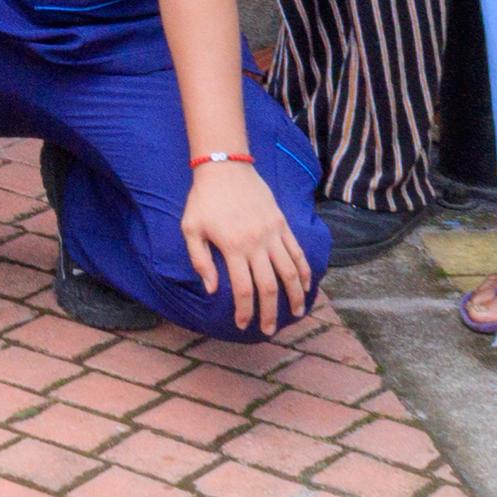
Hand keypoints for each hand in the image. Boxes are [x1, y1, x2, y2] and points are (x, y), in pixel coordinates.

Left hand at [179, 158, 314, 334]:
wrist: (225, 166)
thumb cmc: (203, 199)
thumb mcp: (191, 229)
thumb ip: (200, 261)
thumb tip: (212, 290)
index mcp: (233, 247)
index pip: (244, 288)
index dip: (245, 310)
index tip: (243, 325)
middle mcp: (256, 243)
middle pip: (269, 286)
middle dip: (270, 312)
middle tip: (270, 330)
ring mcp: (273, 233)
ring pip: (289, 271)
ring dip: (295, 296)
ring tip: (297, 313)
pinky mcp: (282, 224)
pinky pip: (297, 252)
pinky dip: (304, 271)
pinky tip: (305, 285)